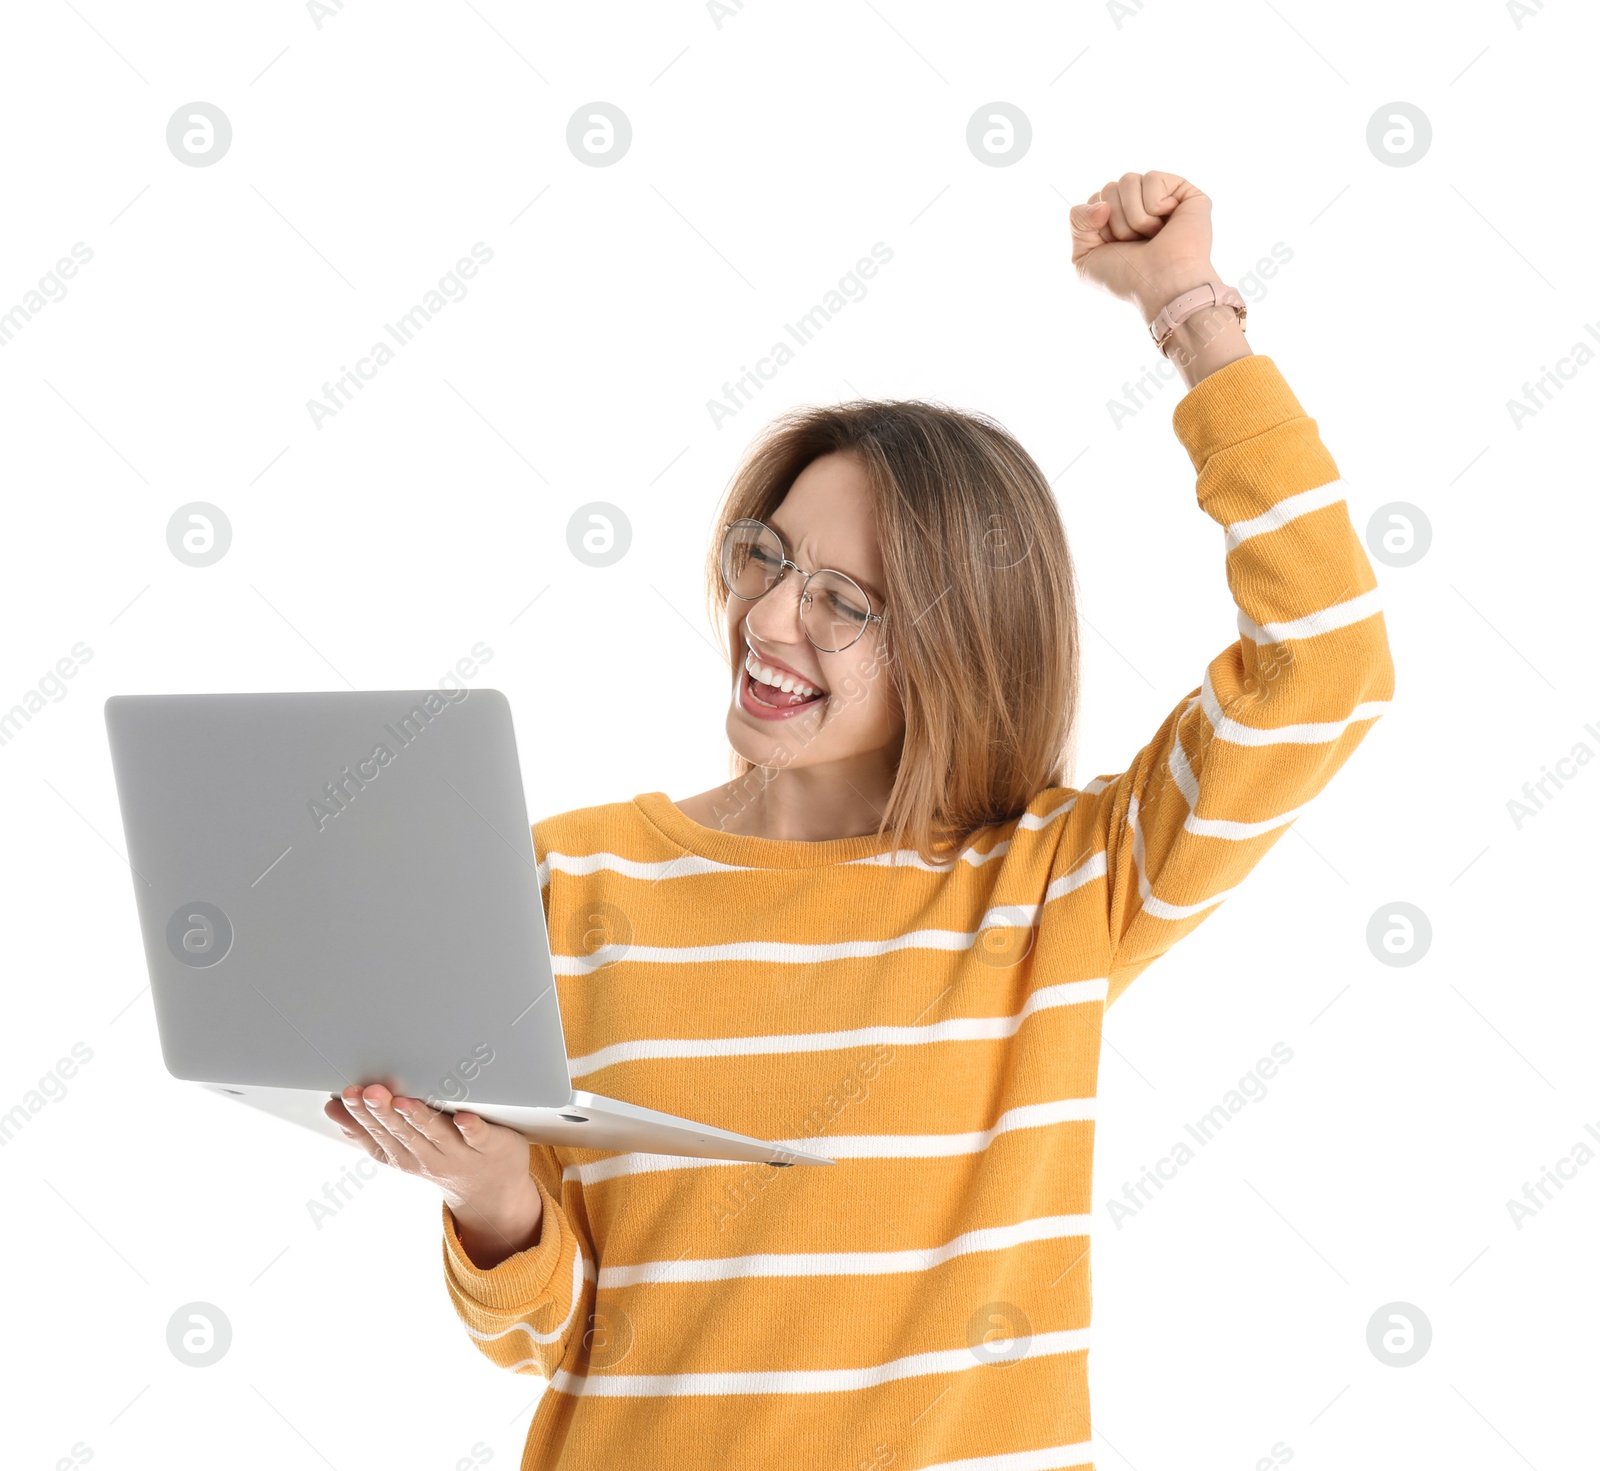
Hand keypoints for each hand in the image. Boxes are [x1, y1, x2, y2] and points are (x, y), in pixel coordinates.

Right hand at [325, 1083, 542, 1269]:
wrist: (491, 1190)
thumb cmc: (442, 1158)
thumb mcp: (400, 1150)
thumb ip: (369, 1130)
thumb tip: (333, 1108)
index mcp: (404, 1155)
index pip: (378, 1135)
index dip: (361, 1116)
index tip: (346, 1095)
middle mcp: (428, 1156)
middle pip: (402, 1133)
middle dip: (383, 1112)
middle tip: (369, 1091)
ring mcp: (459, 1152)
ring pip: (435, 1133)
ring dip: (419, 1118)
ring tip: (403, 1101)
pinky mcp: (488, 1145)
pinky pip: (479, 1136)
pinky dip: (471, 1128)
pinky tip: (463, 1117)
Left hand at [1069, 170, 1216, 319]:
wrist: (1160, 285)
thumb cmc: (1127, 278)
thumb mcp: (1085, 257)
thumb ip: (1077, 221)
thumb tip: (1102, 202)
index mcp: (1117, 219)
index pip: (1095, 199)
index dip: (1098, 226)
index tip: (1114, 247)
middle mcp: (1139, 205)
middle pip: (1109, 188)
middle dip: (1116, 221)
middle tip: (1135, 243)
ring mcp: (1161, 196)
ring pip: (1128, 180)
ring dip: (1135, 216)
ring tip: (1152, 235)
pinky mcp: (1182, 191)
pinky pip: (1152, 178)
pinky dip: (1154, 205)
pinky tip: (1167, 222)